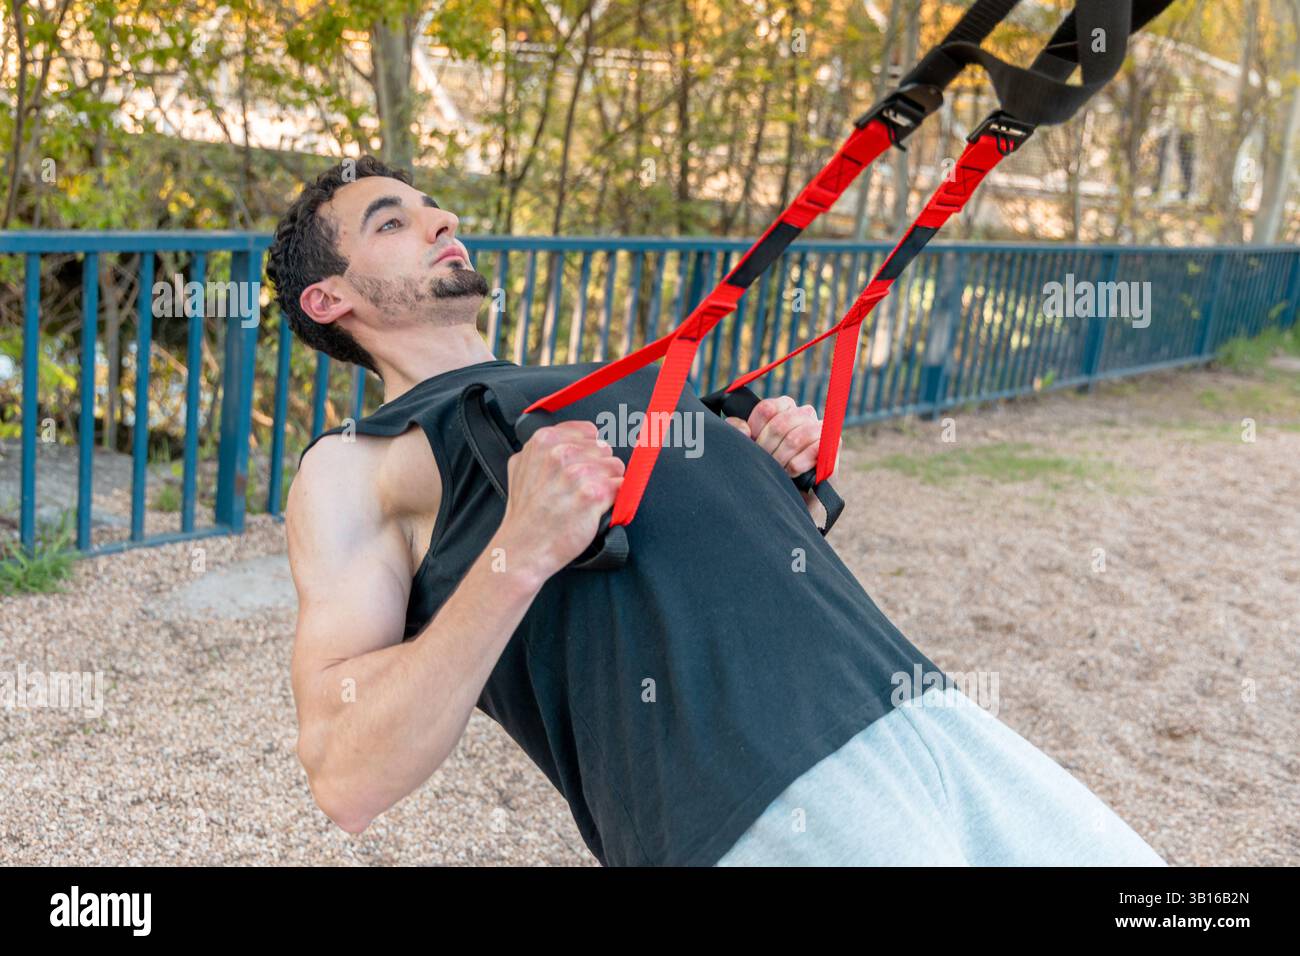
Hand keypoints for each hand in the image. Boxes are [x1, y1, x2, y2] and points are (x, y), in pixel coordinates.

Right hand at [495, 420, 624, 582]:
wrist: (523, 548)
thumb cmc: (525, 513)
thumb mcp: (521, 466)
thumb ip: (544, 447)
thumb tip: (575, 436)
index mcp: (543, 440)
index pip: (588, 431)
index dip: (588, 451)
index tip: (581, 466)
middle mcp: (560, 453)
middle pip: (604, 449)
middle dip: (598, 468)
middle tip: (579, 489)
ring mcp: (577, 473)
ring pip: (616, 467)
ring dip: (607, 484)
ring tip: (585, 500)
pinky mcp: (593, 495)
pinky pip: (621, 486)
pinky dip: (614, 499)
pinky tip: (595, 508)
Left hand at [725, 395, 840, 479]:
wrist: (789, 500)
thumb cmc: (768, 470)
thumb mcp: (748, 449)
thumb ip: (737, 432)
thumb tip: (743, 428)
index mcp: (782, 408)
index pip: (766, 408)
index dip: (755, 430)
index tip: (752, 445)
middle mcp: (803, 414)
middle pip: (780, 424)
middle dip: (768, 449)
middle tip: (766, 464)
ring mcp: (819, 428)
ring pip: (796, 438)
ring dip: (783, 459)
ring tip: (779, 471)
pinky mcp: (832, 446)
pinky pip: (815, 448)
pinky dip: (799, 464)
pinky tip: (793, 471)